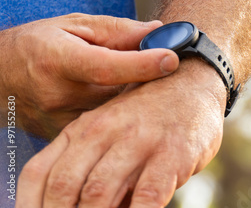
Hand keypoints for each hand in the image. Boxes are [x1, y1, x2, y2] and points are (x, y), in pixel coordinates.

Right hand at [0, 13, 178, 138]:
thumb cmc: (38, 45)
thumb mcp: (74, 25)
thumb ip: (118, 29)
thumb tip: (158, 31)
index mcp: (57, 60)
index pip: (106, 66)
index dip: (142, 64)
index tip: (172, 59)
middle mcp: (58, 95)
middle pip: (118, 93)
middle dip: (148, 81)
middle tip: (167, 67)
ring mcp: (60, 122)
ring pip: (115, 114)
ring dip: (135, 98)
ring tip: (146, 81)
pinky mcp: (64, 137)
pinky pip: (104, 128)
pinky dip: (121, 114)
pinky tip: (126, 101)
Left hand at [16, 58, 225, 207]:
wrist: (192, 83)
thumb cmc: (146, 115)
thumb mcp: (108, 127)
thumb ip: (88, 165)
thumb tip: (75, 205)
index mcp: (83, 128)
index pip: (39, 173)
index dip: (29, 206)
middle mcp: (104, 131)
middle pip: (63, 187)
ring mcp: (138, 142)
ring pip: (98, 194)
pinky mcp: (171, 155)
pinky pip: (146, 197)